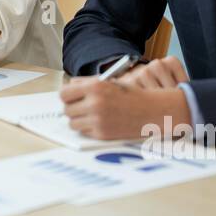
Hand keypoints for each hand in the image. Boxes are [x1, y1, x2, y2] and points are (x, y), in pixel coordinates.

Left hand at [60, 56, 190, 139]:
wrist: (152, 110)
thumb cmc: (131, 95)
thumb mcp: (109, 82)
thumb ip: (86, 83)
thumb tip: (68, 86)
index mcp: (95, 87)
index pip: (64, 93)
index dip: (67, 96)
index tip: (71, 97)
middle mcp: (94, 103)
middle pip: (66, 109)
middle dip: (72, 108)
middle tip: (82, 107)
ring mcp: (98, 120)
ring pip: (73, 123)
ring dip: (79, 120)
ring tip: (90, 115)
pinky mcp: (102, 134)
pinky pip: (84, 132)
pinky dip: (88, 128)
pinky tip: (100, 122)